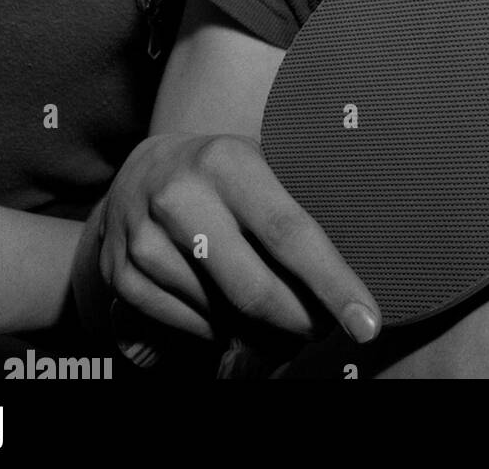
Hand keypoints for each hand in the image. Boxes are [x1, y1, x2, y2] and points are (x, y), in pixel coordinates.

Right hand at [89, 133, 379, 345]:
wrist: (140, 170)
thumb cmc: (223, 170)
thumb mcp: (262, 159)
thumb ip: (300, 195)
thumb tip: (365, 244)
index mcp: (228, 160)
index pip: (290, 233)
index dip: (332, 283)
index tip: (366, 322)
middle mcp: (181, 196)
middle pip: (254, 289)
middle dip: (299, 321)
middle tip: (322, 327)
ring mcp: (145, 238)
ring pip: (220, 314)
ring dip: (256, 327)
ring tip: (272, 307)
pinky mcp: (122, 274)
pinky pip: (187, 325)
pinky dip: (215, 329)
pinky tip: (225, 309)